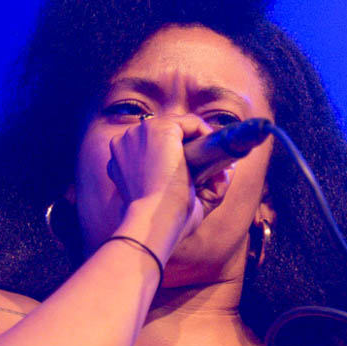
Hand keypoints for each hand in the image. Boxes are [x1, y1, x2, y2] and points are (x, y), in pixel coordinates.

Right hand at [105, 114, 211, 251]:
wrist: (156, 223)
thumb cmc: (163, 221)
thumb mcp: (173, 202)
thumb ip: (197, 185)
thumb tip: (226, 170)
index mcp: (120, 160)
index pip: (150, 145)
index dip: (175, 155)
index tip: (197, 171)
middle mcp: (125, 142)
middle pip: (164, 133)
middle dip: (189, 146)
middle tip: (212, 167)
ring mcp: (140, 133)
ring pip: (178, 127)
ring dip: (198, 140)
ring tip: (215, 160)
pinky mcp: (160, 130)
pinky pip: (191, 122)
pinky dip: (206, 133)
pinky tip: (213, 151)